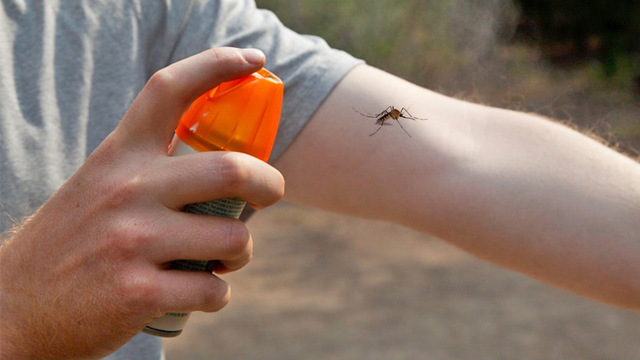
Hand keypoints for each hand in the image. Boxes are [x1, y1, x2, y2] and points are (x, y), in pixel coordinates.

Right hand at [0, 48, 284, 358]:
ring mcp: (131, 242)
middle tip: (271, 193)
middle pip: (231, 168)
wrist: (15, 307)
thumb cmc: (74, 241)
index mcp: (119, 155)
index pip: (169, 89)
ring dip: (240, 252)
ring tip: (221, 259)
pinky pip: (213, 290)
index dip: (218, 64)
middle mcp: (126, 190)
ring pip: (233, 238)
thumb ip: (149, 168)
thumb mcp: (101, 184)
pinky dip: (218, 294)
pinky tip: (200, 291)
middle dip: (269, 184)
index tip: (253, 59)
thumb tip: (225, 168)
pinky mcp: (136, 292)